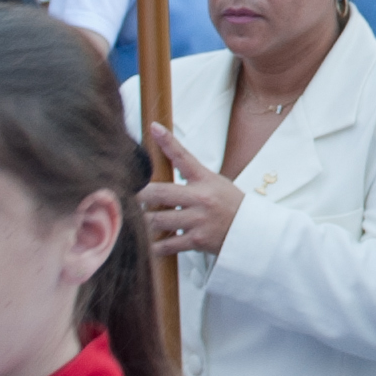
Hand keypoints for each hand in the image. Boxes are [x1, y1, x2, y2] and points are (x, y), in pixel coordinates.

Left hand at [142, 124, 243, 257]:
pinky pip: (168, 245)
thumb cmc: (230, 204)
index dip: (167, 141)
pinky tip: (146, 245)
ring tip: (131, 219)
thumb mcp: (214, 182)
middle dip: (139, 193)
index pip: (183, 157)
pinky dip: (154, 247)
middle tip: (123, 193)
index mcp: (205, 180)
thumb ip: (190, 175)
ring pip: (159, 220)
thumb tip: (164, 164)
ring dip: (142, 220)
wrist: (252, 230)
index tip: (154, 128)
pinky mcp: (197, 241)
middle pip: (160, 192)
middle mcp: (200, 199)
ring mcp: (198, 221)